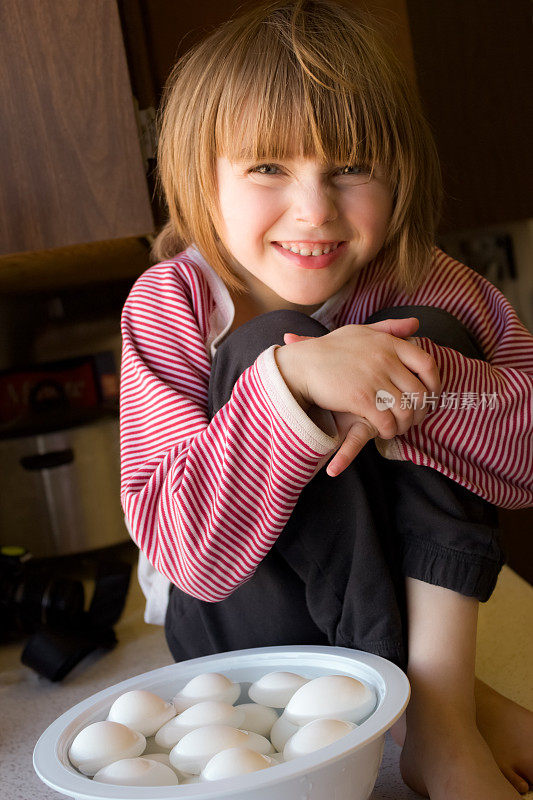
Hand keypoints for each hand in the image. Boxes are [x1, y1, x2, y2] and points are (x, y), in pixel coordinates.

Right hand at [280, 318, 439, 476]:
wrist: (302, 365)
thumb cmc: (330, 349)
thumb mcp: (361, 332)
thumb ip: (390, 328)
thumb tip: (416, 324)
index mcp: (388, 343)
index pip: (427, 364)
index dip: (435, 384)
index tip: (430, 396)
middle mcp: (385, 359)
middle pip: (420, 392)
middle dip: (421, 411)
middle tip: (414, 418)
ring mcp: (373, 379)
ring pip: (406, 410)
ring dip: (405, 424)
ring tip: (398, 427)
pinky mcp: (361, 398)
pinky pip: (387, 421)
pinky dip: (389, 431)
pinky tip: (383, 431)